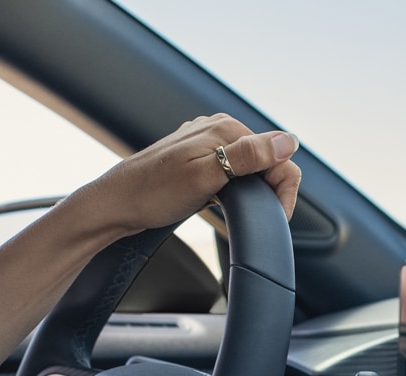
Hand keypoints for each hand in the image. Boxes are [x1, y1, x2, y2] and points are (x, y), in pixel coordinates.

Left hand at [74, 113, 301, 235]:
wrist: (117, 204)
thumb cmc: (154, 194)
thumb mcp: (206, 178)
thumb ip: (248, 157)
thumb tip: (288, 141)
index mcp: (226, 129)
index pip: (279, 154)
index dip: (283, 189)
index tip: (275, 217)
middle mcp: (219, 128)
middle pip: (267, 159)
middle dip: (269, 190)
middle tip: (252, 218)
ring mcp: (208, 141)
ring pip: (252, 165)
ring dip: (254, 191)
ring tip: (236, 211)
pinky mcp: (200, 156)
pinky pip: (234, 169)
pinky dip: (238, 188)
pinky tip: (225, 202)